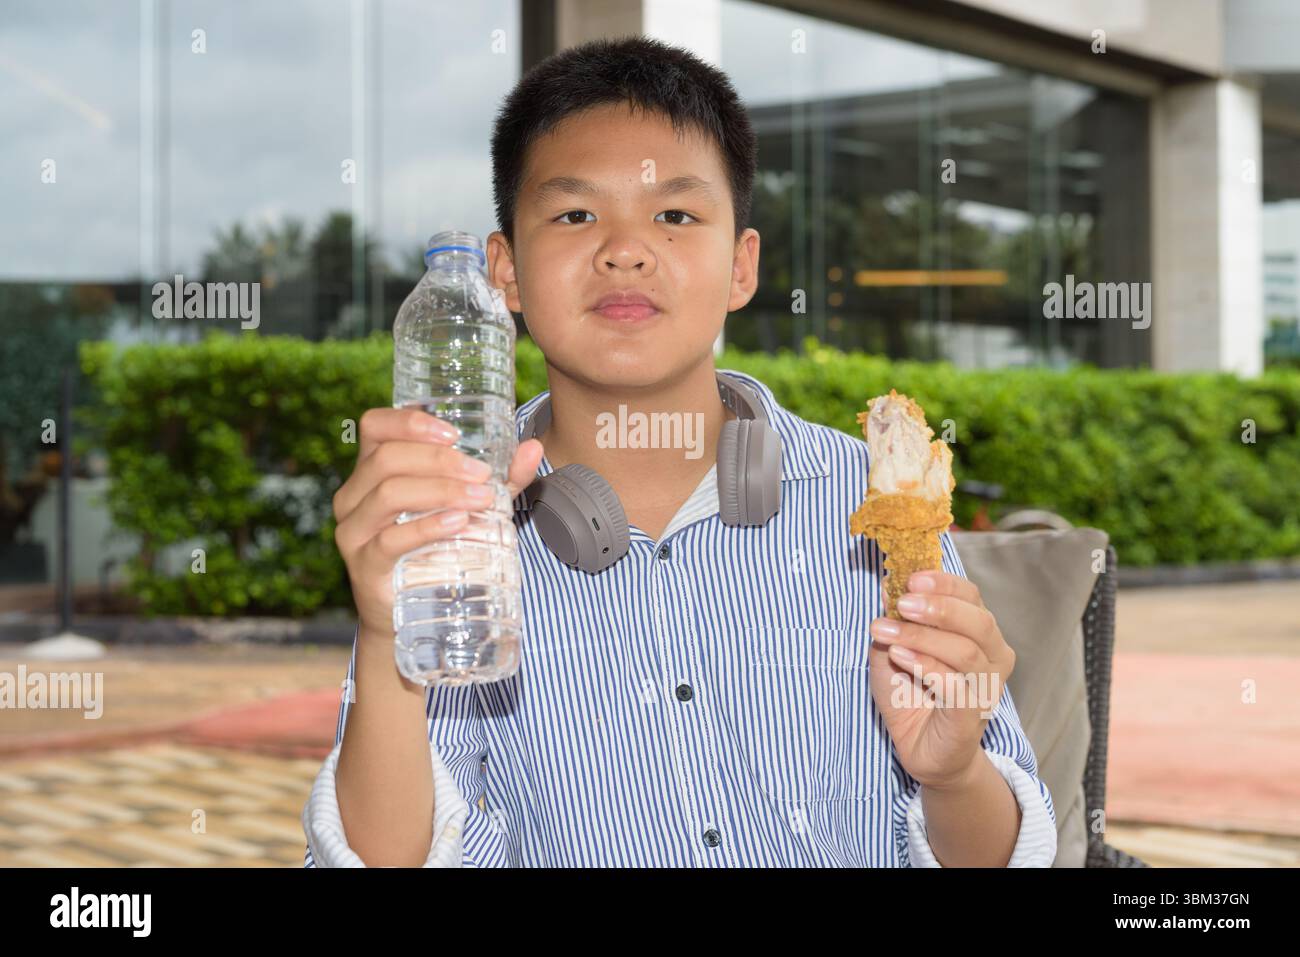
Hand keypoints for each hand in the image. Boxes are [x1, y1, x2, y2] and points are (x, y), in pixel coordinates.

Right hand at [332, 407, 544, 647]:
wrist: (414, 615)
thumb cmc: (438, 548)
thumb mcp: (472, 506)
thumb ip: (502, 479)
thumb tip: (533, 448)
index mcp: (371, 470)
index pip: (375, 426)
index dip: (409, 422)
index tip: (453, 433)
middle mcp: (355, 495)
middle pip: (387, 458)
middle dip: (439, 460)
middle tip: (481, 474)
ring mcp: (354, 531)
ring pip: (388, 493)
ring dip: (440, 490)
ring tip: (480, 498)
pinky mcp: (364, 565)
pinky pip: (390, 539)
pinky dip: (427, 526)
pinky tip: (457, 522)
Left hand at [867, 571, 1015, 791]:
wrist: (922, 750)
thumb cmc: (911, 694)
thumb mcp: (892, 649)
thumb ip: (894, 620)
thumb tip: (886, 583)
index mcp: (978, 633)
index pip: (971, 597)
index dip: (944, 584)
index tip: (911, 578)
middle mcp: (992, 657)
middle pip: (978, 622)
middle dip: (938, 608)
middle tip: (902, 603)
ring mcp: (985, 688)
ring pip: (965, 652)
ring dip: (921, 637)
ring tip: (884, 631)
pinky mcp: (971, 716)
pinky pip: (956, 687)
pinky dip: (926, 667)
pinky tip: (898, 656)